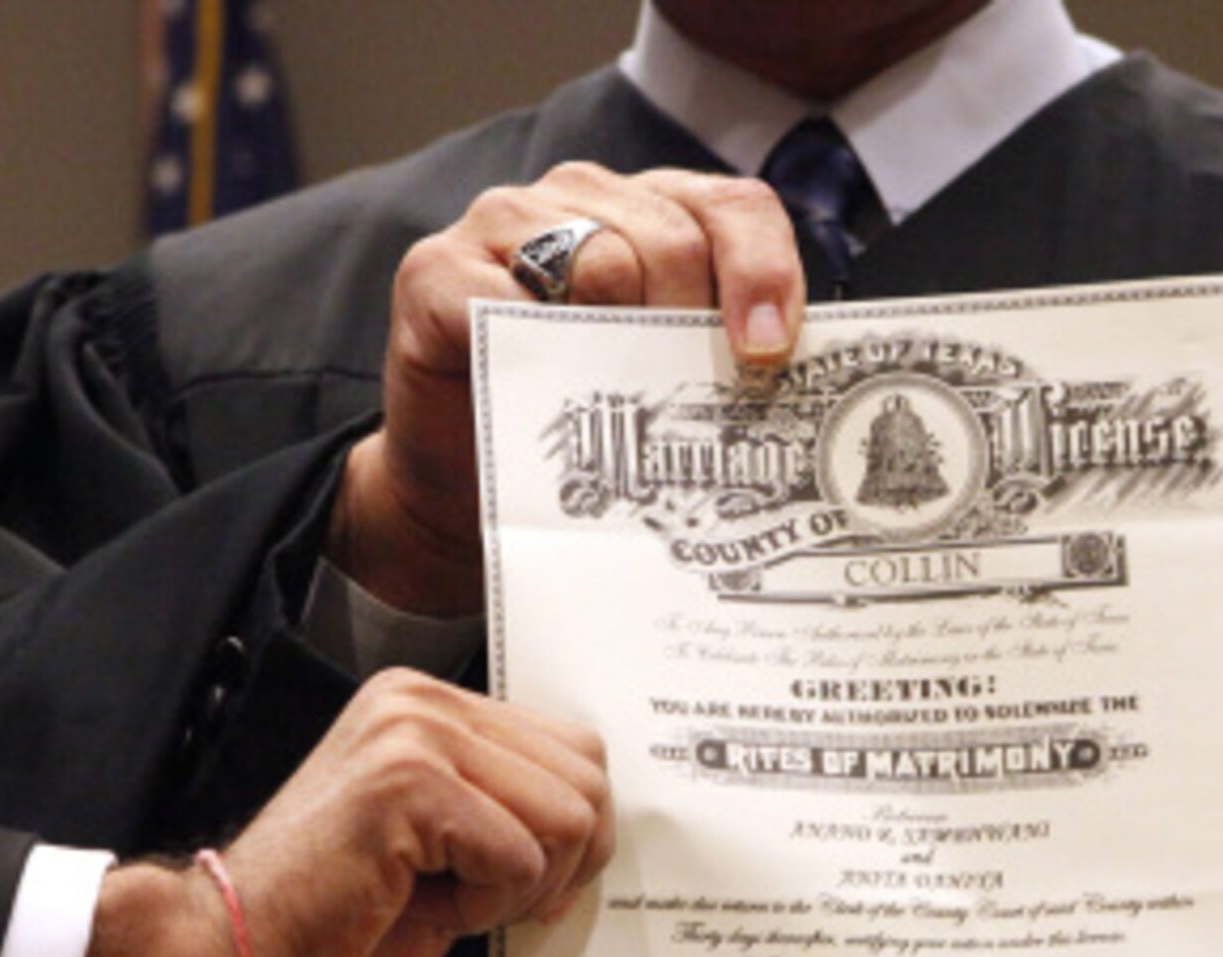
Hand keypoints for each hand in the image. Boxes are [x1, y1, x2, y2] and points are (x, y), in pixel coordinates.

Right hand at [73, 668, 609, 956]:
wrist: (230, 948)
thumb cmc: (335, 915)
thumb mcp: (442, 837)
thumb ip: (506, 804)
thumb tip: (601, 822)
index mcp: (428, 703)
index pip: (575, 748)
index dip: (575, 833)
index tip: (525, 882)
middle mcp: (421, 700)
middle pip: (587, 777)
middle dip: (563, 862)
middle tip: (490, 901)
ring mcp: (413, 734)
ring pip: (570, 816)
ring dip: (523, 886)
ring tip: (448, 899)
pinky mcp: (409, 784)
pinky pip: (522, 858)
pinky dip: (488, 908)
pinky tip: (422, 906)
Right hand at [328, 163, 808, 615]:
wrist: (469, 493)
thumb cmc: (582, 434)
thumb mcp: (672, 385)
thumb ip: (721, 355)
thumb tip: (787, 373)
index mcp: (657, 212)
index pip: (735, 209)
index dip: (763, 276)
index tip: (768, 354)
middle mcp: (583, 197)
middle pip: (673, 239)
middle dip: (691, 329)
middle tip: (682, 402)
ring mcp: (503, 222)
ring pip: (599, 260)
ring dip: (619, 346)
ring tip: (615, 403)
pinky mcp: (434, 269)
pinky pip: (499, 299)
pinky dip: (532, 351)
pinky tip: (541, 388)